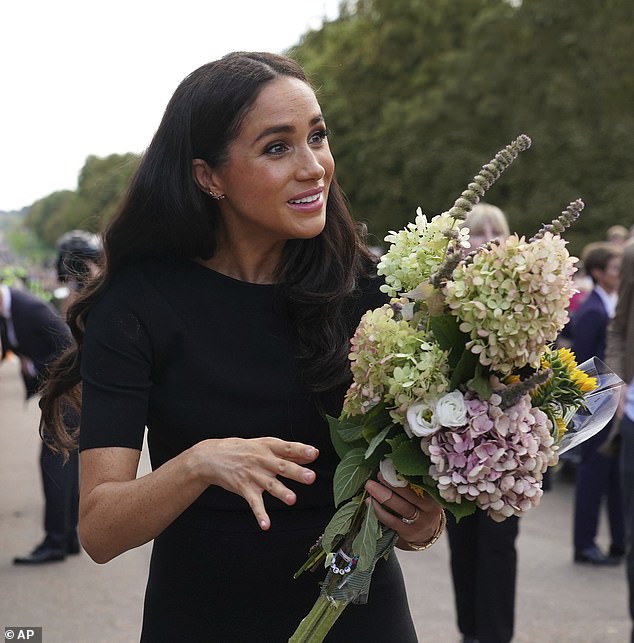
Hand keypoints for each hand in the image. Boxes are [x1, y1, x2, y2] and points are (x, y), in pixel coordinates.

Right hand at [194, 437, 318, 529]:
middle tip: (310, 477)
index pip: (287, 448)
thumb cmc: (243, 449)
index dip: (301, 450)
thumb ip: (288, 452)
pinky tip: (266, 524)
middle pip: (281, 466)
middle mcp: (262, 460)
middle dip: (296, 472)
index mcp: (269, 447)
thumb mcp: (265, 444)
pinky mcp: (244, 488)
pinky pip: (254, 502)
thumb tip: (311, 455)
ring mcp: (253, 475)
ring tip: (292, 500)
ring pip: (270, 484)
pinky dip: (260, 514)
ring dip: (281, 492)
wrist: (212, 456)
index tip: (313, 453)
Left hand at [364, 473, 442, 549]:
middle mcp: (429, 508)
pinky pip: (392, 521)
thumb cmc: (420, 506)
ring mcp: (420, 522)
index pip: (420, 481)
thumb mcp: (423, 494)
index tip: (390, 466)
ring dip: (384, 496)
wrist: (426, 533)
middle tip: (378, 474)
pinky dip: (380, 511)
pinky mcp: (409, 533)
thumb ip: (411, 484)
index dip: (404, 474)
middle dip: (392, 483)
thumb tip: (388, 468)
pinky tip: (370, 502)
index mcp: (433, 493)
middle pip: (410, 494)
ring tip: (370, 487)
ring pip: (401, 507)